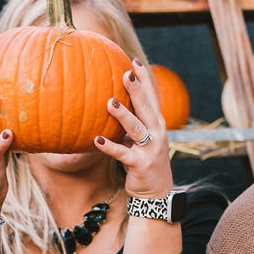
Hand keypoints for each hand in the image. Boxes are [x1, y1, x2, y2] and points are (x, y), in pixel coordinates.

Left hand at [94, 59, 173, 200]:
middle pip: (146, 107)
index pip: (151, 96)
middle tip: (125, 73)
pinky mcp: (140, 164)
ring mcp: (150, 149)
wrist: (156, 191)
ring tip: (110, 103)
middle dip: (136, 90)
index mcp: (156, 123)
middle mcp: (157, 133)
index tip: (133, 61)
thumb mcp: (140, 138)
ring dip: (123, 116)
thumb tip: (108, 101)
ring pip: (136, 128)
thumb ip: (130, 122)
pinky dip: (109, 147)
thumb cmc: (144, 159)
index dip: (144, 79)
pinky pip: (123, 154)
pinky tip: (96, 140)